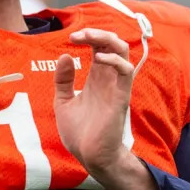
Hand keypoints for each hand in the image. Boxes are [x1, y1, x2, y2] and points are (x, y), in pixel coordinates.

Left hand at [53, 28, 133, 172]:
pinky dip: (115, 59)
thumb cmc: (79, 132)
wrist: (89, 156)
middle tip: (78, 35)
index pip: (98, 47)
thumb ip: (63, 80)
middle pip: (113, 43)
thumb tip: (64, 56)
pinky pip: (126, 71)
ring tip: (88, 38)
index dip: (88, 36)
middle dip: (97, 32)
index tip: (71, 37)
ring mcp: (115, 86)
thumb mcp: (63, 101)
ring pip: (123, 51)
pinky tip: (98, 58)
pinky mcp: (121, 97)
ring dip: (107, 39)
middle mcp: (107, 79)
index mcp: (95, 78)